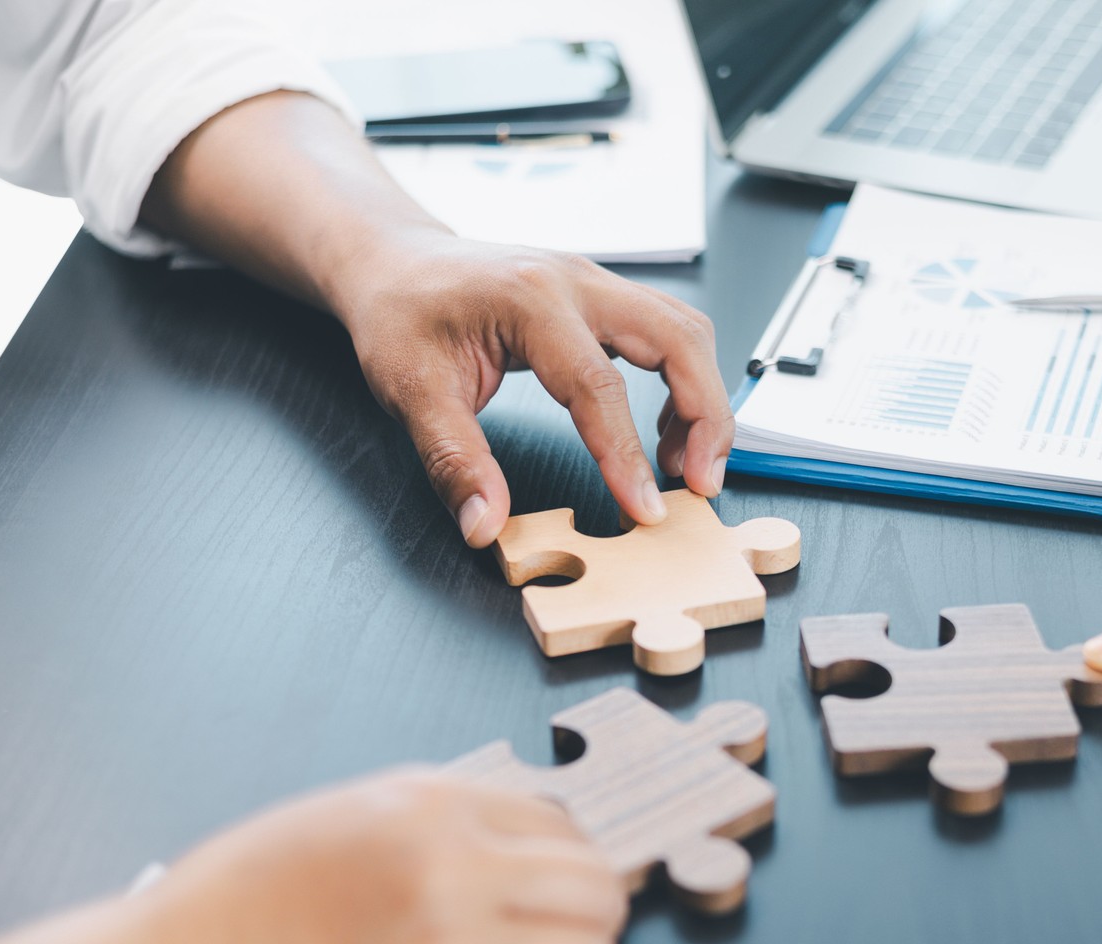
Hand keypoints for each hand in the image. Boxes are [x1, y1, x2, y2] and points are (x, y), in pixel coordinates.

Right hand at [156, 772, 625, 943]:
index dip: (569, 861)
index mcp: (435, 805)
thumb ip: (451, 814)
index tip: (558, 887)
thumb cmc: (257, 890)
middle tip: (563, 934)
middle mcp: (453, 869)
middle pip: (597, 892)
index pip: (565, 825)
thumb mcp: (359, 807)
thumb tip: (537, 839)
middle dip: (592, 916)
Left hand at [339, 230, 735, 548]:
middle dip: (706, 415)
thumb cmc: (400, 312)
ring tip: (685, 463)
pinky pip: (669, 332)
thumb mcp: (410, 391)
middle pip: (679, 338)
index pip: (599, 384)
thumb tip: (485, 524)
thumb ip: (454, 461)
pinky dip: (684, 382)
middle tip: (703, 482)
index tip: (647, 509)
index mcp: (530, 300)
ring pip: (685, 330)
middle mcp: (575, 282)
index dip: (627, 455)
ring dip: (702, 397)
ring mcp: (595, 284)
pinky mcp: (602, 298)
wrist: (395, 262)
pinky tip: (663, 429)